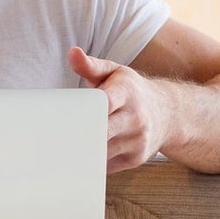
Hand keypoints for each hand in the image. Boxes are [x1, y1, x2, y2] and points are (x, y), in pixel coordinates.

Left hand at [68, 46, 166, 171]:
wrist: (167, 113)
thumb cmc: (132, 91)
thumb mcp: (115, 72)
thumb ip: (90, 65)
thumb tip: (72, 53)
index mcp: (127, 92)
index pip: (105, 102)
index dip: (85, 111)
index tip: (64, 117)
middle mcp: (136, 117)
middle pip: (101, 131)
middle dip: (78, 135)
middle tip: (52, 138)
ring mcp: (137, 140)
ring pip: (101, 152)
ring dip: (81, 151)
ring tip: (60, 148)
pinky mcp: (135, 159)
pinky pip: (106, 166)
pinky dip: (92, 162)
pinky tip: (79, 157)